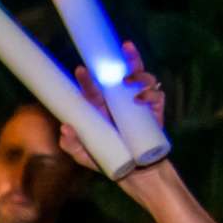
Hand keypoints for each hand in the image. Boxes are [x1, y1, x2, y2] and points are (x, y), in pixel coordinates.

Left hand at [63, 41, 165, 175]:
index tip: (81, 69)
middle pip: (123, 73)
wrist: (133, 173)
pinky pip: (157, 96)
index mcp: (100, 107)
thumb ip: (71, 144)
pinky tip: (140, 99)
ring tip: (129, 80)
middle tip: (123, 49)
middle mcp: (119, 101)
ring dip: (139, 73)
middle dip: (125, 58)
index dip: (88, 77)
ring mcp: (138, 104)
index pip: (94, 88)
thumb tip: (65, 127)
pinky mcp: (154, 112)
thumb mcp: (82, 156)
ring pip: (143, 79)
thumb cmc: (104, 161)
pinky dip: (151, 94)